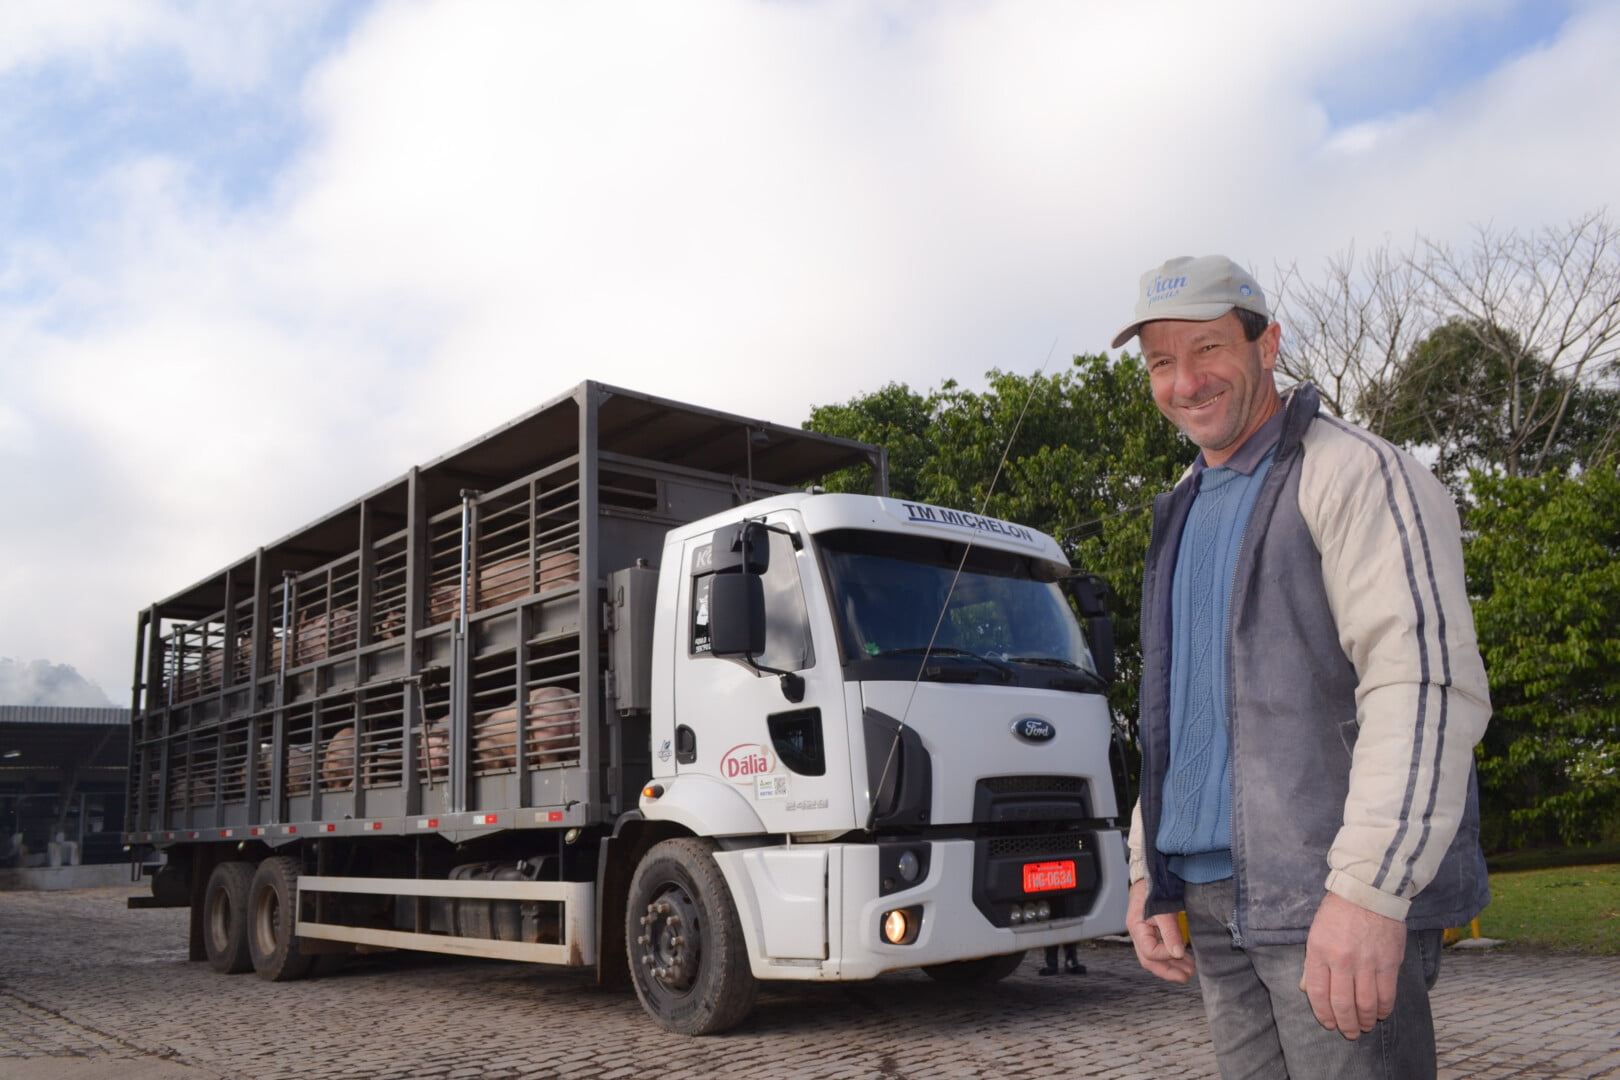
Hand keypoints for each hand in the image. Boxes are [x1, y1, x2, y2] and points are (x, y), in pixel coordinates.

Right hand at [1126, 878, 1194, 983]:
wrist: (1150, 876)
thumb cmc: (1153, 889)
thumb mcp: (1163, 910)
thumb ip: (1170, 932)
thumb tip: (1177, 954)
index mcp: (1136, 928)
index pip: (1149, 951)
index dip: (1165, 956)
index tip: (1181, 954)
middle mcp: (1138, 934)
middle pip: (1149, 960)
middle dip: (1168, 970)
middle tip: (1186, 976)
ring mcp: (1145, 934)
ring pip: (1155, 957)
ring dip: (1172, 965)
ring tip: (1189, 969)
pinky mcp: (1153, 932)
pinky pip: (1160, 949)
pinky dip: (1172, 956)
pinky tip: (1183, 958)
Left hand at [1300, 891, 1406, 1038]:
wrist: (1369, 890)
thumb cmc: (1338, 910)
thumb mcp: (1315, 932)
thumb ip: (1312, 963)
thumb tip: (1306, 989)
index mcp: (1319, 951)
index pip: (1317, 993)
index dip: (1322, 1014)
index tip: (1328, 1024)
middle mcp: (1342, 960)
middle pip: (1342, 1003)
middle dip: (1345, 1024)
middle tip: (1348, 1033)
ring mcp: (1367, 962)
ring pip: (1366, 1004)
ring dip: (1365, 1020)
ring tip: (1364, 1027)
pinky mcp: (1388, 962)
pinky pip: (1386, 994)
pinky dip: (1384, 1009)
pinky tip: (1381, 1014)